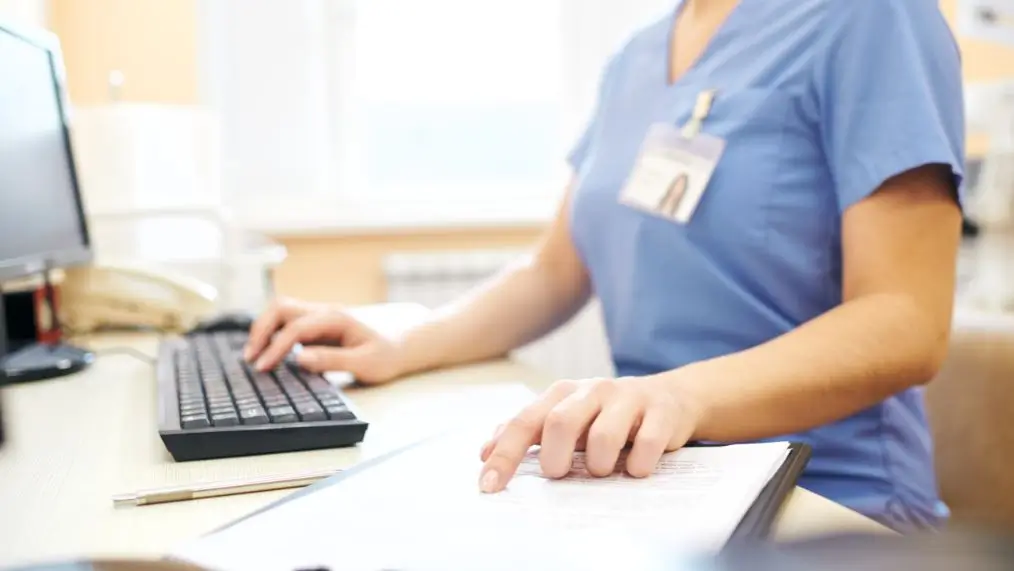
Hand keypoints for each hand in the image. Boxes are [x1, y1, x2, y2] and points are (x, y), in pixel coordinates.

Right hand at [243, 297, 405, 384]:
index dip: (275, 347)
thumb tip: (299, 358)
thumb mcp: (365, 363)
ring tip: (253, 355)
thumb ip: (333, 360)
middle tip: (250, 358)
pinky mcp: (317, 324)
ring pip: (281, 311)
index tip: (262, 368)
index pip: (295, 328)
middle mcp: (325, 311)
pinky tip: (267, 351)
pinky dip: (272, 332)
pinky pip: (287, 321)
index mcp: (336, 318)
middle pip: (281, 308)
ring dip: (264, 329)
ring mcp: (319, 315)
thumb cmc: (386, 355)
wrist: (402, 345)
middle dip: (261, 330)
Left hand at [478, 376, 701, 492]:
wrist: (670, 398)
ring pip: (604, 436)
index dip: (505, 455)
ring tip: (603, 469)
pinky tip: (636, 468)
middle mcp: (592, 390)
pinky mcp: (661, 412)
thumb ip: (527, 432)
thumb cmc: (606, 415)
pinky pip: (646, 445)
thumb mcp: (565, 417)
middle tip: (560, 473)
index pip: (525, 423)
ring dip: (600, 464)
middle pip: (560, 423)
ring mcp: (628, 398)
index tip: (489, 486)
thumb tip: (484, 453)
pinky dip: (638, 465)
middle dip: (555, 458)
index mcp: (563, 393)